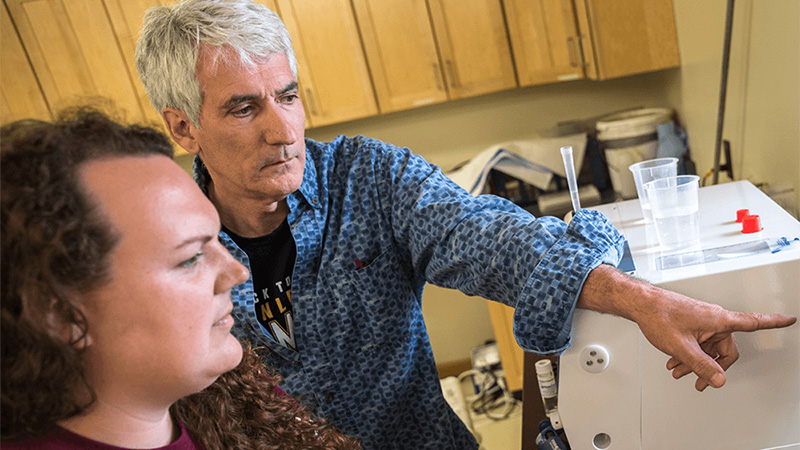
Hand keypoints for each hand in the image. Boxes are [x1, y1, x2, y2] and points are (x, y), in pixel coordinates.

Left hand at [636, 288, 795, 390]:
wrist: (641, 304)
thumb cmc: (659, 315)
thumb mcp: (681, 347)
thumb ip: (701, 365)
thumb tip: (719, 379)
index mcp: (718, 320)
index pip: (753, 321)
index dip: (773, 322)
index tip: (789, 319)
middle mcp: (713, 319)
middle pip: (725, 349)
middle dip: (712, 366)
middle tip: (700, 381)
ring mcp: (702, 321)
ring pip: (708, 348)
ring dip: (696, 362)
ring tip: (679, 371)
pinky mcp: (692, 322)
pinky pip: (698, 342)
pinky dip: (689, 353)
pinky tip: (675, 361)